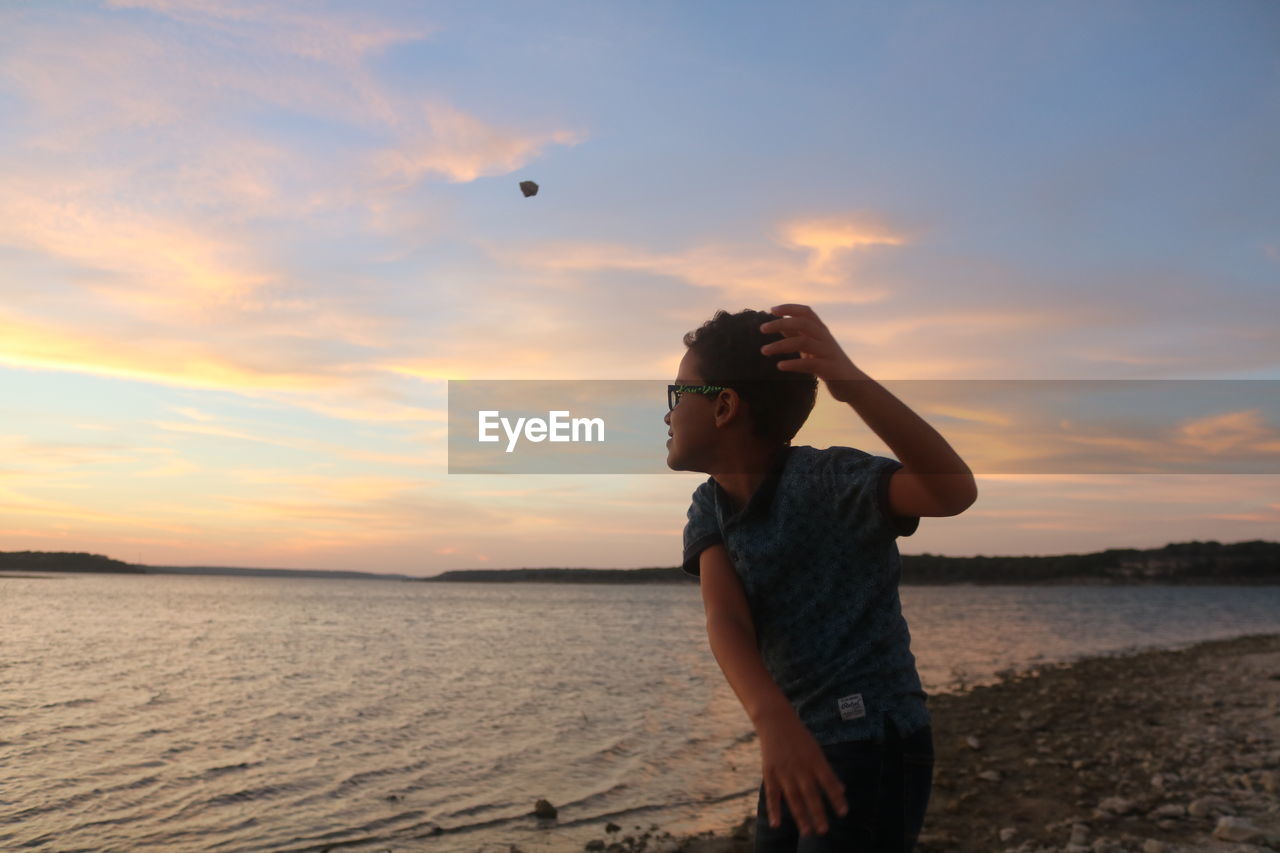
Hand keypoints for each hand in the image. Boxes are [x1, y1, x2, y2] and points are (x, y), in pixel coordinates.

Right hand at [755, 706, 847, 836]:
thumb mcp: (817, 750)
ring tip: (807, 832)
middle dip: (818, 812)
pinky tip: (776, 824)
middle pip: (810, 793)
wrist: (775, 720)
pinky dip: (774, 809)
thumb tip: (842, 789)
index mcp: (815, 760)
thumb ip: (827, 771)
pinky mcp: (770, 772)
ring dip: (800, 815)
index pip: (829, 781)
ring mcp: (784, 770)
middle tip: (824, 830)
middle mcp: (800, 767)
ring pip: (793, 797)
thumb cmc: (800, 737)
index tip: (844, 812)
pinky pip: (772, 794)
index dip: (836, 797)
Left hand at [758, 304, 866, 402]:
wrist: (853, 384)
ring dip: (781, 345)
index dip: (790, 308)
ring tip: (764, 351)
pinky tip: (780, 366)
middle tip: (762, 329)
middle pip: (803, 323)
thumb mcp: (813, 347)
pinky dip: (793, 364)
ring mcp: (828, 352)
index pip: (806, 312)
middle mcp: (825, 338)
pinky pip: (809, 364)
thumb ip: (798, 336)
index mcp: (821, 331)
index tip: (772, 310)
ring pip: (804, 342)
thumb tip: (779, 325)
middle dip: (781, 323)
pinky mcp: (829, 369)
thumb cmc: (829, 364)